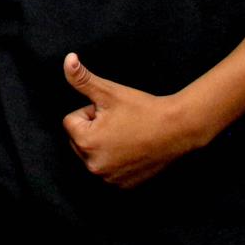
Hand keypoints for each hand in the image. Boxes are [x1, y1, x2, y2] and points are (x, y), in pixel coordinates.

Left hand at [60, 53, 207, 188]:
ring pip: (93, 154)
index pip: (71, 121)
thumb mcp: (109, 91)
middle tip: (120, 124)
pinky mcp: (123, 185)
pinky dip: (117, 160)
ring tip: (127, 135)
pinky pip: (108, 169)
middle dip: (94, 129)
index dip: (91, 112)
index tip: (112, 113)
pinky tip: (133, 150)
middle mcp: (93, 166)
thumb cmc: (142, 109)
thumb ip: (82, 78)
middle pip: (79, 140)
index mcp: (85, 142)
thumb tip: (67, 59)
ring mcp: (109, 179)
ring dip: (103, 145)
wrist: (177, 129)